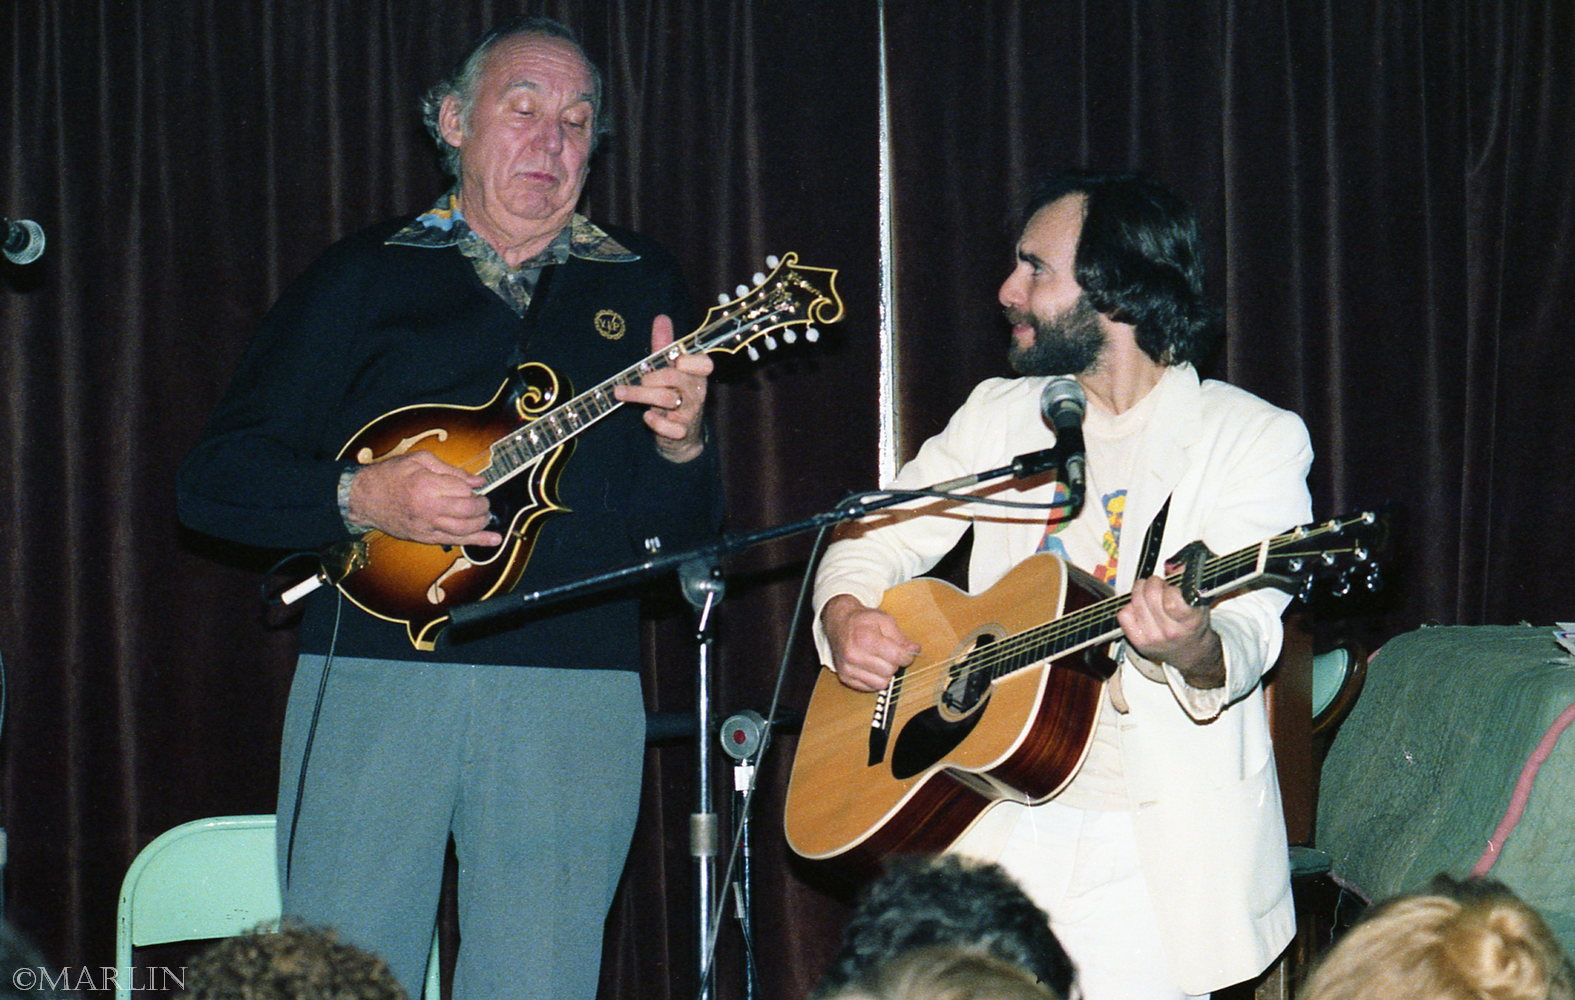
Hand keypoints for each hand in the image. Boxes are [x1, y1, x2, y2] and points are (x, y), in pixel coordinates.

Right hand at [346, 450, 502, 546]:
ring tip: (486, 516)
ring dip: (482, 523)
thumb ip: (451, 470)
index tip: (477, 486)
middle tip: (484, 501)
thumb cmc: (389, 475)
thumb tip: (477, 481)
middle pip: (468, 510)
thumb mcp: (419, 460)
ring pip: (465, 529)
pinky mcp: (424, 538)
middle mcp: (428, 508)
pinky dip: (476, 542)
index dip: (473, 487)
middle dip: (482, 505)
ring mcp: (426, 526)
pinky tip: (492, 540)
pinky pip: (455, 542)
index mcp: (427, 485)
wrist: (363, 498)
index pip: (463, 489)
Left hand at [613, 313, 712, 462]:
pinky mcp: (681, 432)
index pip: (704, 364)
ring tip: (621, 393)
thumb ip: (665, 346)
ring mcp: (690, 413)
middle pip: (676, 378)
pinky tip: (647, 417)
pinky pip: (670, 427)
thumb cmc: (673, 395)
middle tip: (638, 378)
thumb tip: (662, 317)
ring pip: (667, 400)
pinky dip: (655, 422)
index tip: (675, 361)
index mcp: (696, 375)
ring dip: (640, 395)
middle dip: (651, 377)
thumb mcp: (669, 370)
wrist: (680, 435)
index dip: (689, 361)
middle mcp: (696, 392)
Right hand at [822, 594, 921, 692]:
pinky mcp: (844, 677)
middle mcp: (853, 655)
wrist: (839, 623)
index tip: (906, 653)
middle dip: (895, 664)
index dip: (907, 656)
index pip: (896, 657)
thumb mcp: (884, 620)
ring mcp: (847, 668)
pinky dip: (875, 680)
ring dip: (885, 674)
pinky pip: (869, 688)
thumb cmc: (862, 621)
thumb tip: (914, 650)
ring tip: (881, 661)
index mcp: (865, 638)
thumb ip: (900, 637)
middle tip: (891, 654)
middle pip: (889, 671)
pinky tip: (872, 667)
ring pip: (880, 684)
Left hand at [1117, 574, 1225, 688]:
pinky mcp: (1137, 642)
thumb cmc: (1194, 624)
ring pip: (1135, 601)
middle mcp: (1170, 632)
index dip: (1170, 587)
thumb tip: (1171, 564)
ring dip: (1141, 589)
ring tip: (1149, 592)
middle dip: (1153, 582)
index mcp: (1190, 621)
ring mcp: (1152, 638)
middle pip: (1150, 596)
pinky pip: (1123, 614)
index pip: (1172, 600)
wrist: (1191, 654)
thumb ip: (1188, 582)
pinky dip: (1130, 606)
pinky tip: (1141, 607)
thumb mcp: (1199, 602)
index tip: (1173, 586)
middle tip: (1158, 584)